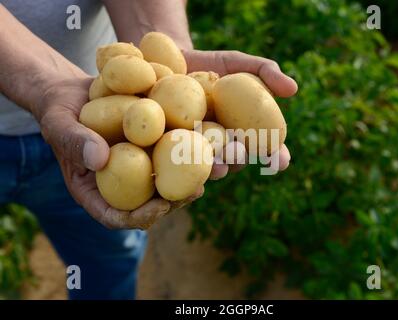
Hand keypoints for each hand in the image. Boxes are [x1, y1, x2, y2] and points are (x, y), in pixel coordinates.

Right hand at [36, 76, 202, 229]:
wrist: (74, 92)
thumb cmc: (59, 111)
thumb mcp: (59, 124)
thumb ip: (74, 142)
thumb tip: (100, 159)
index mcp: (95, 190)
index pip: (116, 216)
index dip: (139, 217)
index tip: (159, 208)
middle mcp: (121, 184)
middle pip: (149, 203)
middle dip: (175, 201)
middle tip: (196, 191)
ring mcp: (138, 166)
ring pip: (166, 181)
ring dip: (192, 178)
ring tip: (214, 169)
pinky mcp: (152, 147)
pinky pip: (172, 154)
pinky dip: (191, 150)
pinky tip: (210, 141)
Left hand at [183, 50, 297, 179]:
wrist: (173, 63)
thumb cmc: (213, 65)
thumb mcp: (240, 64)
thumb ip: (266, 72)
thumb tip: (293, 89)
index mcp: (247, 130)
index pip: (268, 147)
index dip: (277, 157)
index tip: (281, 162)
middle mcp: (227, 144)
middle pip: (238, 159)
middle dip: (239, 160)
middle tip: (239, 155)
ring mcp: (202, 148)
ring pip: (211, 164)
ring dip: (216, 168)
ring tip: (216, 165)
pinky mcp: (177, 149)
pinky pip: (184, 163)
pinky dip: (188, 170)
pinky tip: (187, 170)